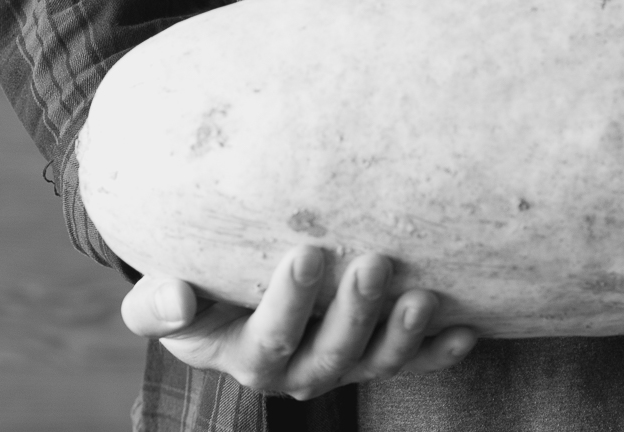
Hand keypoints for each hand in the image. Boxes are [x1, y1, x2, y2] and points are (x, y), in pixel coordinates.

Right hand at [121, 246, 476, 399]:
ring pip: (376, 361)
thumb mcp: (161, 299)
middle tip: (374, 263)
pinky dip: (439, 350)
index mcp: (245, 357)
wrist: (224, 298)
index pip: (270, 339)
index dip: (289, 303)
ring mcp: (342, 363)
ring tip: (422, 297)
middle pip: (331, 354)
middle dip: (355, 312)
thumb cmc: (194, 288)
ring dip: (403, 334)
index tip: (305, 254)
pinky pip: (413, 361)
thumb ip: (156, 305)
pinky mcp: (376, 353)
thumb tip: (175, 297)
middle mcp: (297, 370)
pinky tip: (467, 330)